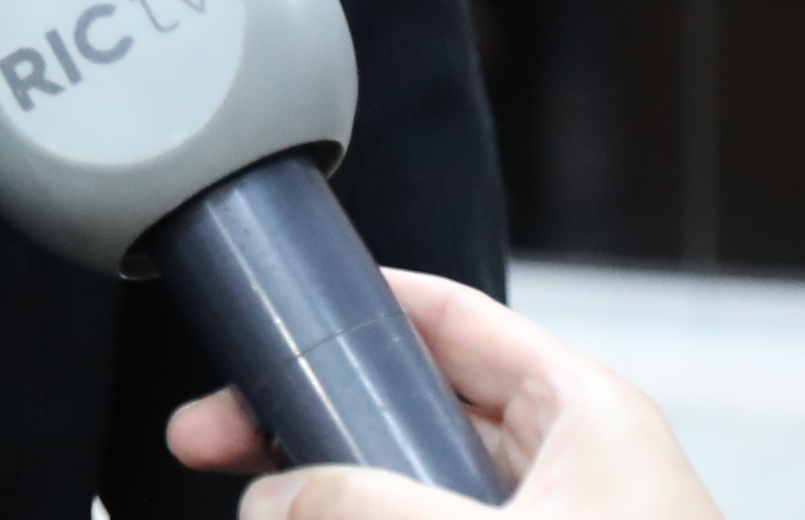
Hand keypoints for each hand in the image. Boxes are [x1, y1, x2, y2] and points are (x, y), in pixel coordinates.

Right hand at [166, 269, 715, 519]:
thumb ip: (372, 510)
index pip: (454, 319)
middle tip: (220, 436)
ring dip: (335, 492)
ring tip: (255, 507)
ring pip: (414, 483)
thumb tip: (272, 496)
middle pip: (413, 408)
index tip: (271, 315)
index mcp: (583, 414)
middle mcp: (567, 464)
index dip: (358, 305)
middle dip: (314, 419)